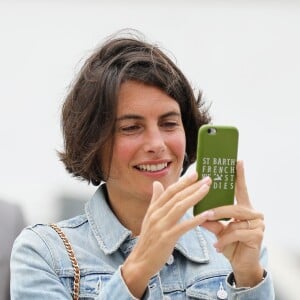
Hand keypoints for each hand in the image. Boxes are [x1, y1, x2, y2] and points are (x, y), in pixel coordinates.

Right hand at [122, 172, 211, 297]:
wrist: (140, 261)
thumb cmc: (148, 239)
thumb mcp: (149, 217)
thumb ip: (155, 200)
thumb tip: (156, 183)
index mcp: (154, 209)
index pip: (170, 191)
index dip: (183, 182)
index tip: (195, 174)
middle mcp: (156, 214)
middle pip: (176, 196)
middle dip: (192, 186)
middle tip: (207, 179)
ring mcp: (161, 226)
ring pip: (180, 207)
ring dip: (195, 197)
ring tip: (207, 190)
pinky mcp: (166, 238)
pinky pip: (183, 226)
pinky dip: (196, 219)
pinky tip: (207, 214)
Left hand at [201, 160, 264, 286]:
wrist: (240, 264)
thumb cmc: (229, 243)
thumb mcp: (218, 229)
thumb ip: (210, 219)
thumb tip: (198, 210)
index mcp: (243, 207)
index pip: (240, 189)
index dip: (239, 175)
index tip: (237, 161)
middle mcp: (252, 212)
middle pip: (233, 205)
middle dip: (218, 209)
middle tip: (206, 213)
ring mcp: (257, 223)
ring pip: (234, 218)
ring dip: (220, 225)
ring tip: (211, 231)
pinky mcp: (258, 235)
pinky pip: (236, 232)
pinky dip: (224, 240)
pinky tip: (218, 246)